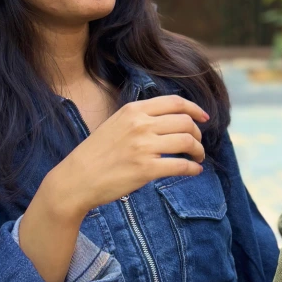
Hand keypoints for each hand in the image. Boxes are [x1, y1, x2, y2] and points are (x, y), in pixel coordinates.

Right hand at [50, 95, 207, 219]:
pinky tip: (194, 171)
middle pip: (185, 122)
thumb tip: (169, 118)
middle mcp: (140, 125)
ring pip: (187, 142)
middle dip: (197, 134)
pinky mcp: (145, 169)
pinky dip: (193, 168)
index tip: (204, 118)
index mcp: (134, 110)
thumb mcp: (116, 122)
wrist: (76, 178)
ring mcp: (143, 147)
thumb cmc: (97, 153)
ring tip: (198, 158)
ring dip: (198, 151)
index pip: (175, 102)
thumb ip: (140, 117)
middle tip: (197, 144)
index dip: (195, 109)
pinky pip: (180, 166)